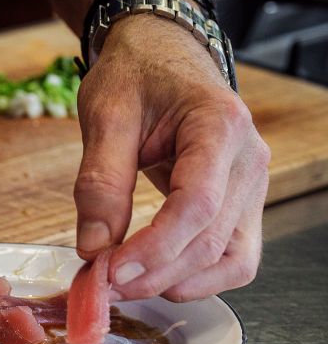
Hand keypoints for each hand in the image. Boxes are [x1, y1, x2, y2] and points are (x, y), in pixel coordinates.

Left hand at [74, 14, 269, 301]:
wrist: (161, 57)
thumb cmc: (136, 76)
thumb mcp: (106, 116)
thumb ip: (100, 181)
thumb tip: (93, 248)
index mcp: (219, 126)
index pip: (197, 204)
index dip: (154, 247)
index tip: (110, 270)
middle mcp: (249, 161)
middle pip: (211, 241)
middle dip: (155, 273)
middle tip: (103, 284)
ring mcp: (250, 187)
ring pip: (230, 260)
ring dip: (177, 283)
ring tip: (125, 285)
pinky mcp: (240, 206)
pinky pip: (232, 258)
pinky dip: (197, 279)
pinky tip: (156, 280)